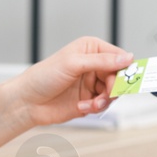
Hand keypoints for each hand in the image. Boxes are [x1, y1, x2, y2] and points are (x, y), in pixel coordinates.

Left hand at [2, 35, 133, 126]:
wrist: (27, 102)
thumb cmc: (43, 77)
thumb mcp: (74, 64)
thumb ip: (102, 61)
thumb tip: (127, 58)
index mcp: (91, 49)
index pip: (118, 57)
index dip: (125, 68)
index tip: (128, 80)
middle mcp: (94, 65)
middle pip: (119, 76)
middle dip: (114, 88)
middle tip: (107, 94)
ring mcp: (92, 83)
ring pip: (113, 93)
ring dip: (104, 100)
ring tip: (92, 104)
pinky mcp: (89, 100)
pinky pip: (104, 104)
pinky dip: (96, 107)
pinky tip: (83, 106)